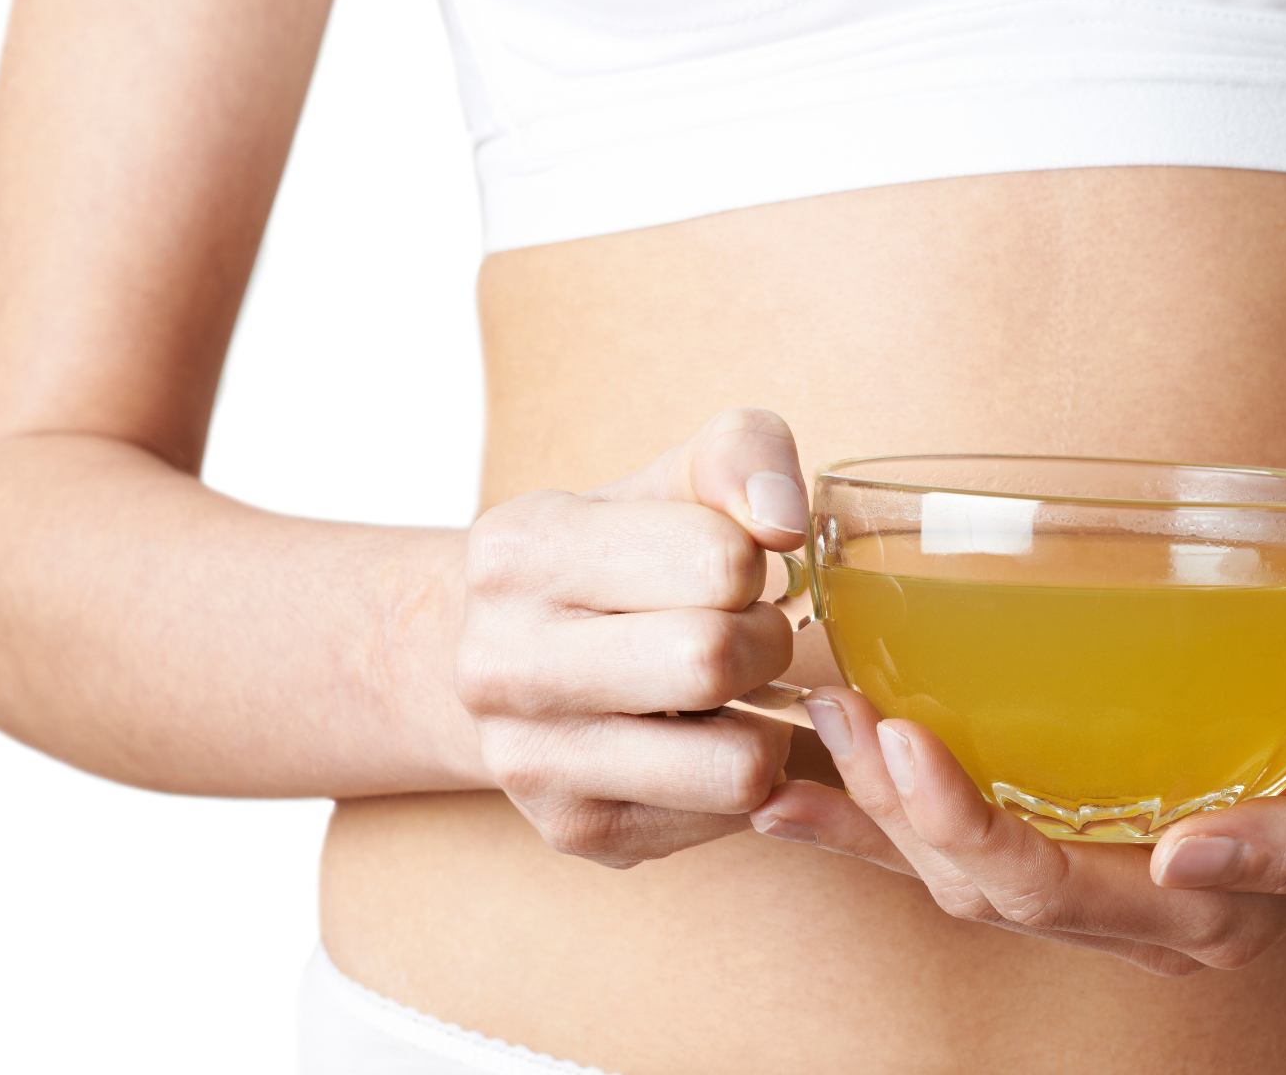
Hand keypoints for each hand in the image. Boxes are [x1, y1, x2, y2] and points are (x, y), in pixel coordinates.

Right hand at [458, 408, 810, 867]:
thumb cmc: (621, 557)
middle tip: (748, 634)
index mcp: (520, 550)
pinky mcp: (576, 829)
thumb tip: (785, 519)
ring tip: (732, 694)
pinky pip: (727, 817)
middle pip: (714, 661)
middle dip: (765, 642)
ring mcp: (529, 760)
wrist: (516, 656)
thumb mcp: (669, 482)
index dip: (752, 564)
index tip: (729, 570)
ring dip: (767, 723)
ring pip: (736, 765)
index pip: (718, 560)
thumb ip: (739, 457)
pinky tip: (703, 740)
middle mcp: (500, 662)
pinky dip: (742, 776)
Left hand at [749, 589, 1285, 974]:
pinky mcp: (1090, 825)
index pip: (1054, 893)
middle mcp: (1145, 912)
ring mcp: (1110, 876)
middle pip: (984, 889)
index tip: (907, 738)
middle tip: (840, 704)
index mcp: (1211, 914)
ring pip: (961, 871)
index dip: (967, 830)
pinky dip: (882, 820)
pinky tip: (806, 787)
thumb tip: (1193, 860)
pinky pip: (972, 837)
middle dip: (896, 812)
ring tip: (813, 721)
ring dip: (876, 810)